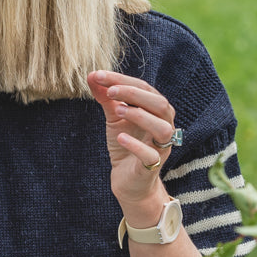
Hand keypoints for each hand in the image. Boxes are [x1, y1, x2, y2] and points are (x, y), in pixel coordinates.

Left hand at [87, 70, 179, 214]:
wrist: (128, 181)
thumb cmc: (125, 145)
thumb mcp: (114, 119)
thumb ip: (106, 98)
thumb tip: (92, 75)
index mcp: (156, 111)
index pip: (144, 88)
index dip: (122, 80)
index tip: (98, 76)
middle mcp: (164, 126)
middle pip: (159, 104)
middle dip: (134, 94)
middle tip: (109, 91)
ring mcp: (161, 147)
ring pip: (163, 128)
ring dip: (141, 116)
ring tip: (118, 111)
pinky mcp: (153, 166)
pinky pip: (151, 155)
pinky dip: (136, 145)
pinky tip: (120, 138)